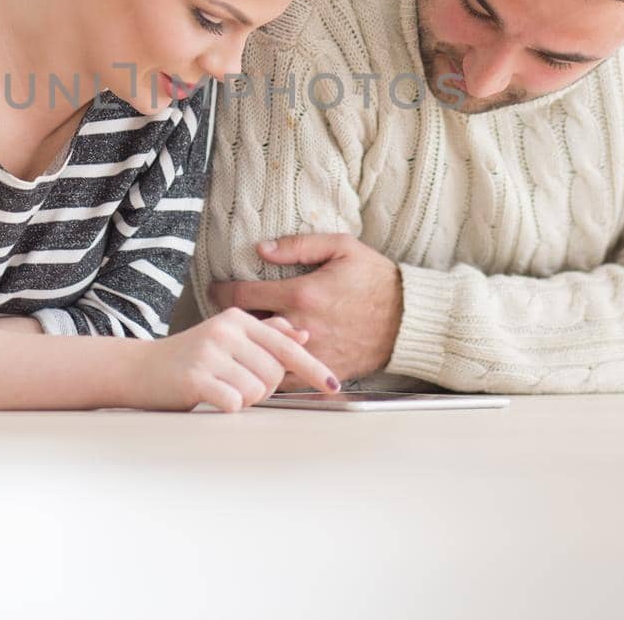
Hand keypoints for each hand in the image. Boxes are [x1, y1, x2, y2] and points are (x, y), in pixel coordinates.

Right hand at [133, 308, 339, 411]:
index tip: (333, 386)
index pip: (286, 347)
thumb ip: (265, 334)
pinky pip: (234, 402)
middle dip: (262, 389)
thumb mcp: (227, 339)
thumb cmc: (189, 358)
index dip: (313, 368)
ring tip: (220, 388)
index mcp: (237, 320)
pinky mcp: (195, 376)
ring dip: (243, 399)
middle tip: (235, 384)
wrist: (139, 370)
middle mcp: (225, 331)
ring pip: (256, 391)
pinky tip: (210, 397)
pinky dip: (227, 406)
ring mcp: (209, 353)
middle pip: (274, 374)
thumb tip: (302, 333)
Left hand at [209, 233, 403, 388]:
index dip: (221, 292)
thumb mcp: (342, 248)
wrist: (408, 319)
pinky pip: (285, 378)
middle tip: (221, 316)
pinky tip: (264, 360)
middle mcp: (302, 326)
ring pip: (262, 357)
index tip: (215, 289)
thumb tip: (260, 248)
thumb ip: (298, 245)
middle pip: (246, 329)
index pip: (243, 296)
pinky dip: (271, 369)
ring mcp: (311, 352)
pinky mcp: (322, 370)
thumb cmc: (376, 279)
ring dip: (249, 349)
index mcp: (302, 294)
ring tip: (239, 340)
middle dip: (231, 322)